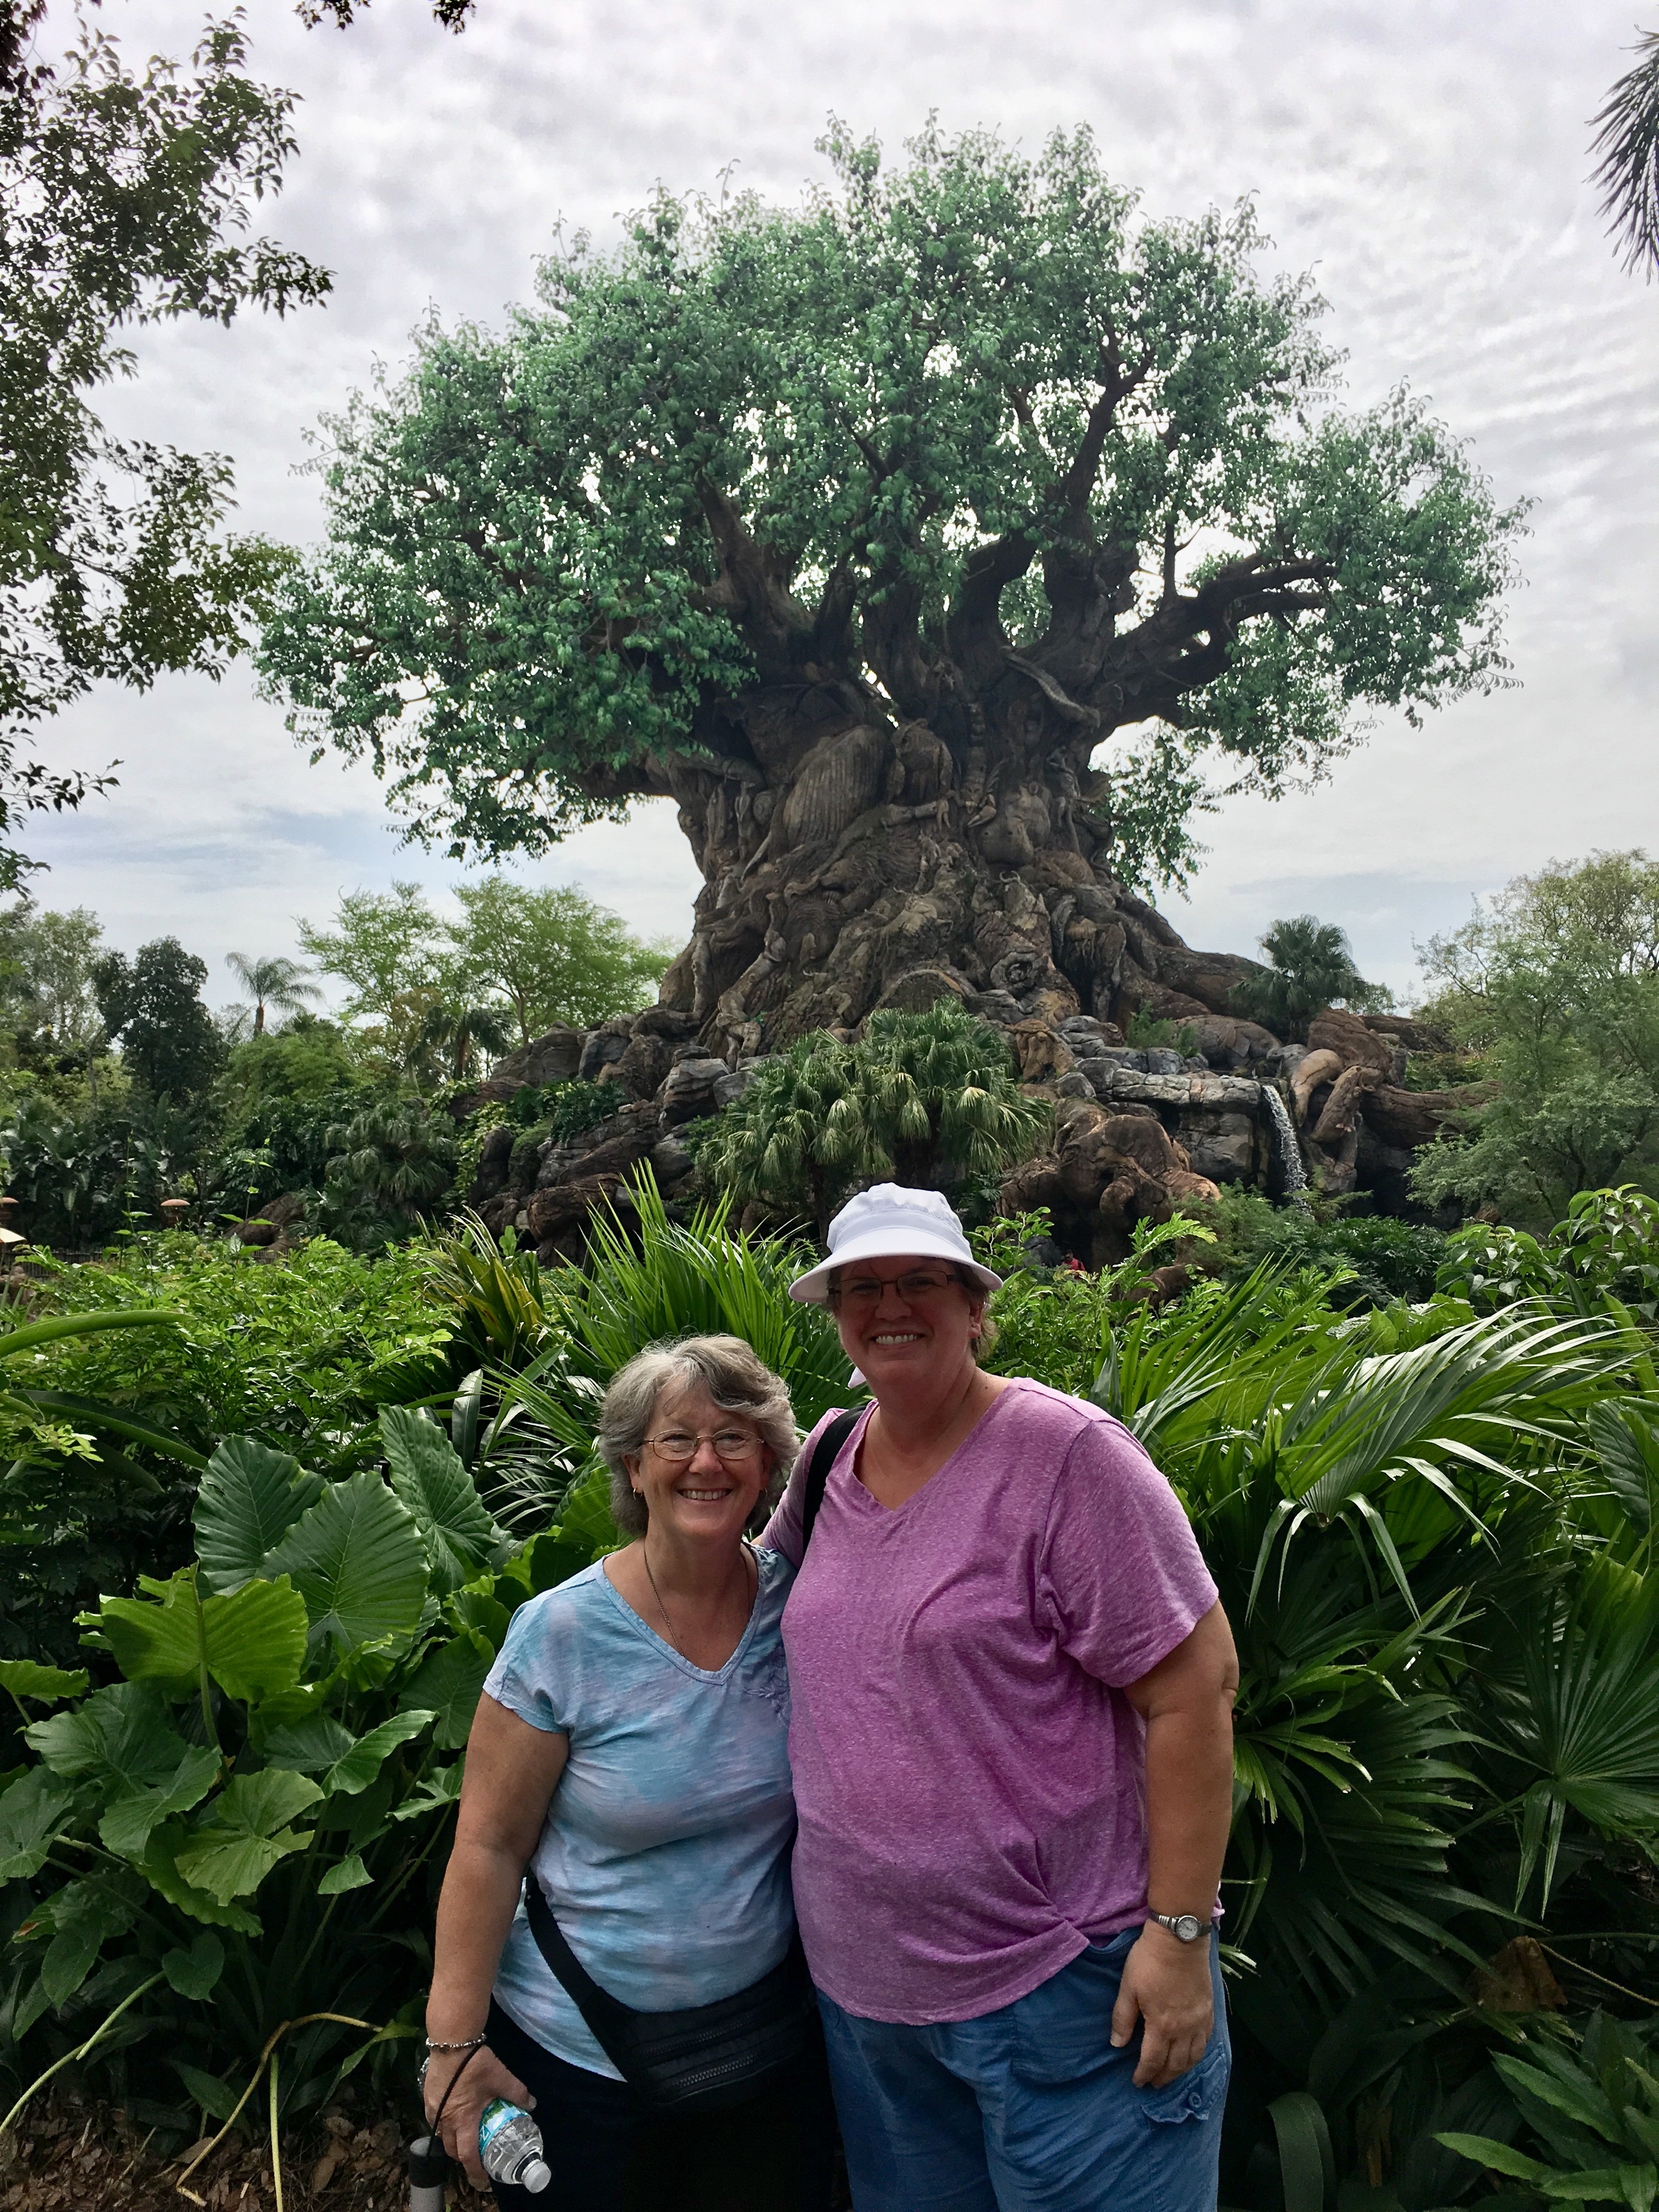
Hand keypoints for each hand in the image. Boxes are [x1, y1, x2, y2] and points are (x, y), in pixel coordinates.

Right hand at [422, 2043, 533, 2188]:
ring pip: (442, 2137)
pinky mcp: (428, 2100)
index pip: (467, 2155)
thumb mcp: (502, 2078)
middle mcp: (446, 2121)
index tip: (483, 2181)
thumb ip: (518, 2093)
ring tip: (466, 2137)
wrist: (451, 2043)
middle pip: (452, 2150)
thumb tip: (531, 2105)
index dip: (475, 2171)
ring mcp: (434, 2111)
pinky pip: (435, 2122)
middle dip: (464, 2158)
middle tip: (477, 2156)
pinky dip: (445, 2126)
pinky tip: (454, 2116)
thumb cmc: (476, 2063)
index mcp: (464, 2120)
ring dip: (453, 2142)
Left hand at [1110, 1925, 1214, 2087]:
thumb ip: (1123, 2018)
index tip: (1137, 2082)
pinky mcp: (1209, 2011)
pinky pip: (1206, 2042)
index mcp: (1162, 2025)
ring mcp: (1199, 2021)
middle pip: (1175, 2064)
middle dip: (1163, 2077)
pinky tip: (1191, 2055)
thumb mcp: (1128, 1987)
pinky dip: (1197, 2055)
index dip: (1144, 2074)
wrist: (1180, 1938)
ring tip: (1171, 2075)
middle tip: (1154, 2084)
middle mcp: (1184, 2029)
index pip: (1153, 2061)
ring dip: (1181, 2071)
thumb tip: (1117, 2045)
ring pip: (1193, 2057)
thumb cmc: (1149, 1961)